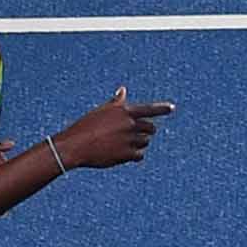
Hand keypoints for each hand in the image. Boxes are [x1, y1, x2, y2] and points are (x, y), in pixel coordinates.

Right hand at [49, 89, 169, 170]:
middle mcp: (129, 124)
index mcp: (124, 111)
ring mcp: (130, 139)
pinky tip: (121, 155)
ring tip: (119, 144)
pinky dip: (134, 156)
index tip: (172, 108)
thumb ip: (116, 103)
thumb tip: (123, 90)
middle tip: (132, 135)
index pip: (148, 109)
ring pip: (145, 142)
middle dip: (146, 132)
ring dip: (137, 144)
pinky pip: (139, 156)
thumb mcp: (101, 112)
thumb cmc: (86, 127)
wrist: (75, 146)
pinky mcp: (128, 154)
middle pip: (151, 128)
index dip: (161, 108)